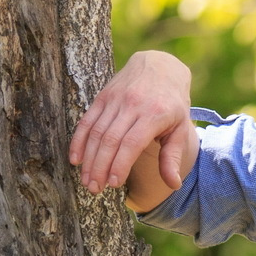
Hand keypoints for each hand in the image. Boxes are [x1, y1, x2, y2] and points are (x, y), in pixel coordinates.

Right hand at [69, 49, 198, 202]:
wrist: (160, 66)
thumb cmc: (172, 103)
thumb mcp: (180, 127)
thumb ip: (173, 156)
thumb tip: (174, 185)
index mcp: (154, 114)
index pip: (132, 143)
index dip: (120, 164)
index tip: (114, 184)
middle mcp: (132, 105)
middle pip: (110, 140)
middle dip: (100, 167)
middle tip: (95, 189)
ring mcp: (115, 99)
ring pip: (96, 132)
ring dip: (89, 159)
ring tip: (87, 180)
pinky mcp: (102, 97)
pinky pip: (87, 121)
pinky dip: (79, 140)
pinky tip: (75, 159)